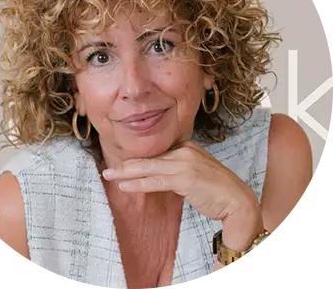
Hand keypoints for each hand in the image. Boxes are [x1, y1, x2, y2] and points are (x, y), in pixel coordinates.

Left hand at [102, 140, 263, 250]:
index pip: (156, 153)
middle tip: (108, 168)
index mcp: (187, 146)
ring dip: (126, 173)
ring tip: (109, 176)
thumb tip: (156, 173)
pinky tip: (125, 186)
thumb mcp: (194, 172)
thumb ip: (176, 168)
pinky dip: (139, 184)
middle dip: (126, 164)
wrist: (238, 201)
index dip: (137, 160)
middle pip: (150, 157)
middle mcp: (185, 150)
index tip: (122, 165)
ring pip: (149, 168)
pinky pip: (156, 181)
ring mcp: (185, 162)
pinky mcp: (185, 177)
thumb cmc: (215, 189)